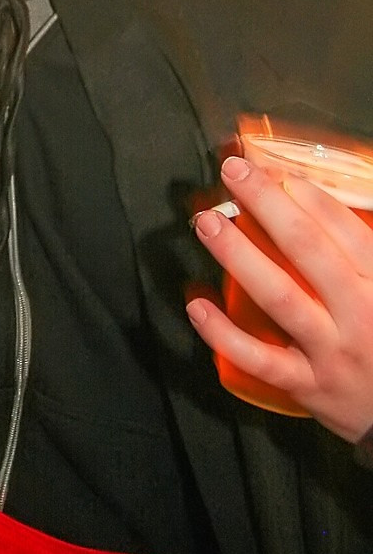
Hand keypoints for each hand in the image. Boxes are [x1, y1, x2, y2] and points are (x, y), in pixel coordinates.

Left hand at [189, 154, 372, 442]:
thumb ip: (362, 254)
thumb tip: (320, 204)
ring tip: (207, 223)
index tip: (276, 169)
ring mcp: (330, 351)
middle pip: (308, 250)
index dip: (309, 195)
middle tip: (233, 172)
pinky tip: (196, 304)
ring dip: (239, 255)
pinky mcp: (306, 384)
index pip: (347, 230)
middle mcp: (359, 314)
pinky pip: (258, 358)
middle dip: (268, 204)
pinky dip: (223, 332)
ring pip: (280, 297)